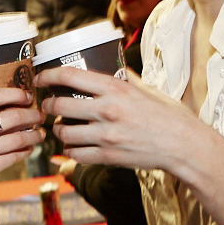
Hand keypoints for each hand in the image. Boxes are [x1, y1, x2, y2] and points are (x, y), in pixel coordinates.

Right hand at [0, 88, 43, 213]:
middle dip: (31, 114)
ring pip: (16, 139)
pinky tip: (28, 149)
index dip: (15, 93)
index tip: (27, 96)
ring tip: (39, 134)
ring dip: (33, 135)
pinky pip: (12, 158)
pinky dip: (24, 152)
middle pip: (11, 116)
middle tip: (40, 116)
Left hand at [36, 67, 210, 181]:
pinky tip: (73, 146)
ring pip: (64, 132)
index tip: (40, 77)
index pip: (70, 76)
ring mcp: (106, 135)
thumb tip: (112, 68)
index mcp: (115, 89)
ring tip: (61, 127)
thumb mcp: (146, 89)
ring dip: (57, 130)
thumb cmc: (168, 115)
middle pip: (60, 105)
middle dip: (48, 105)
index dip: (48, 75)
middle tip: (48, 104)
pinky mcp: (108, 156)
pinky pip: (76, 154)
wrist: (183, 145)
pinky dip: (70, 150)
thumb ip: (125, 79)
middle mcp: (107, 110)